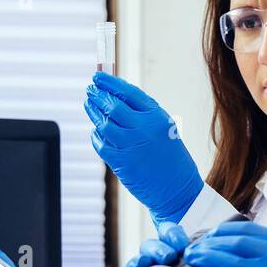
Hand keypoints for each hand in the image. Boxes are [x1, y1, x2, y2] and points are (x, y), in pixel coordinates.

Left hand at [85, 73, 203, 225]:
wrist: (178, 190)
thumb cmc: (173, 158)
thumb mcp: (165, 129)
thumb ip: (144, 114)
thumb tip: (117, 96)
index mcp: (157, 118)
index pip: (128, 92)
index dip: (110, 82)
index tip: (97, 76)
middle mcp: (143, 129)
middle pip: (113, 106)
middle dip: (98, 95)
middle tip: (90, 89)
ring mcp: (130, 146)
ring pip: (103, 123)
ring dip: (93, 112)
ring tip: (88, 104)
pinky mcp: (120, 162)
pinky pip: (101, 143)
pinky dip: (96, 135)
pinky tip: (95, 130)